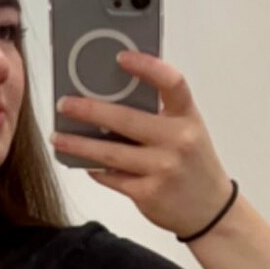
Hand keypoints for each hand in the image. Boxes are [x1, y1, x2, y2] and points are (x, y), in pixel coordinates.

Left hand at [52, 51, 233, 239]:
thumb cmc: (193, 164)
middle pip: (125, 119)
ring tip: (58, 138)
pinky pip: (111, 178)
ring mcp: (163, 169)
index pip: (172, 83)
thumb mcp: (187, 131)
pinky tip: (83, 163)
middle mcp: (178, 140)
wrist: (211, 211)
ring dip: (79, 144)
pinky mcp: (149, 193)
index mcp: (187, 117)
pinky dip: (95, 170)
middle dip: (89, 110)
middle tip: (64, 104)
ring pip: (109, 153)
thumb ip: (159, 115)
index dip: (147, 67)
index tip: (121, 57)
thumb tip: (109, 99)